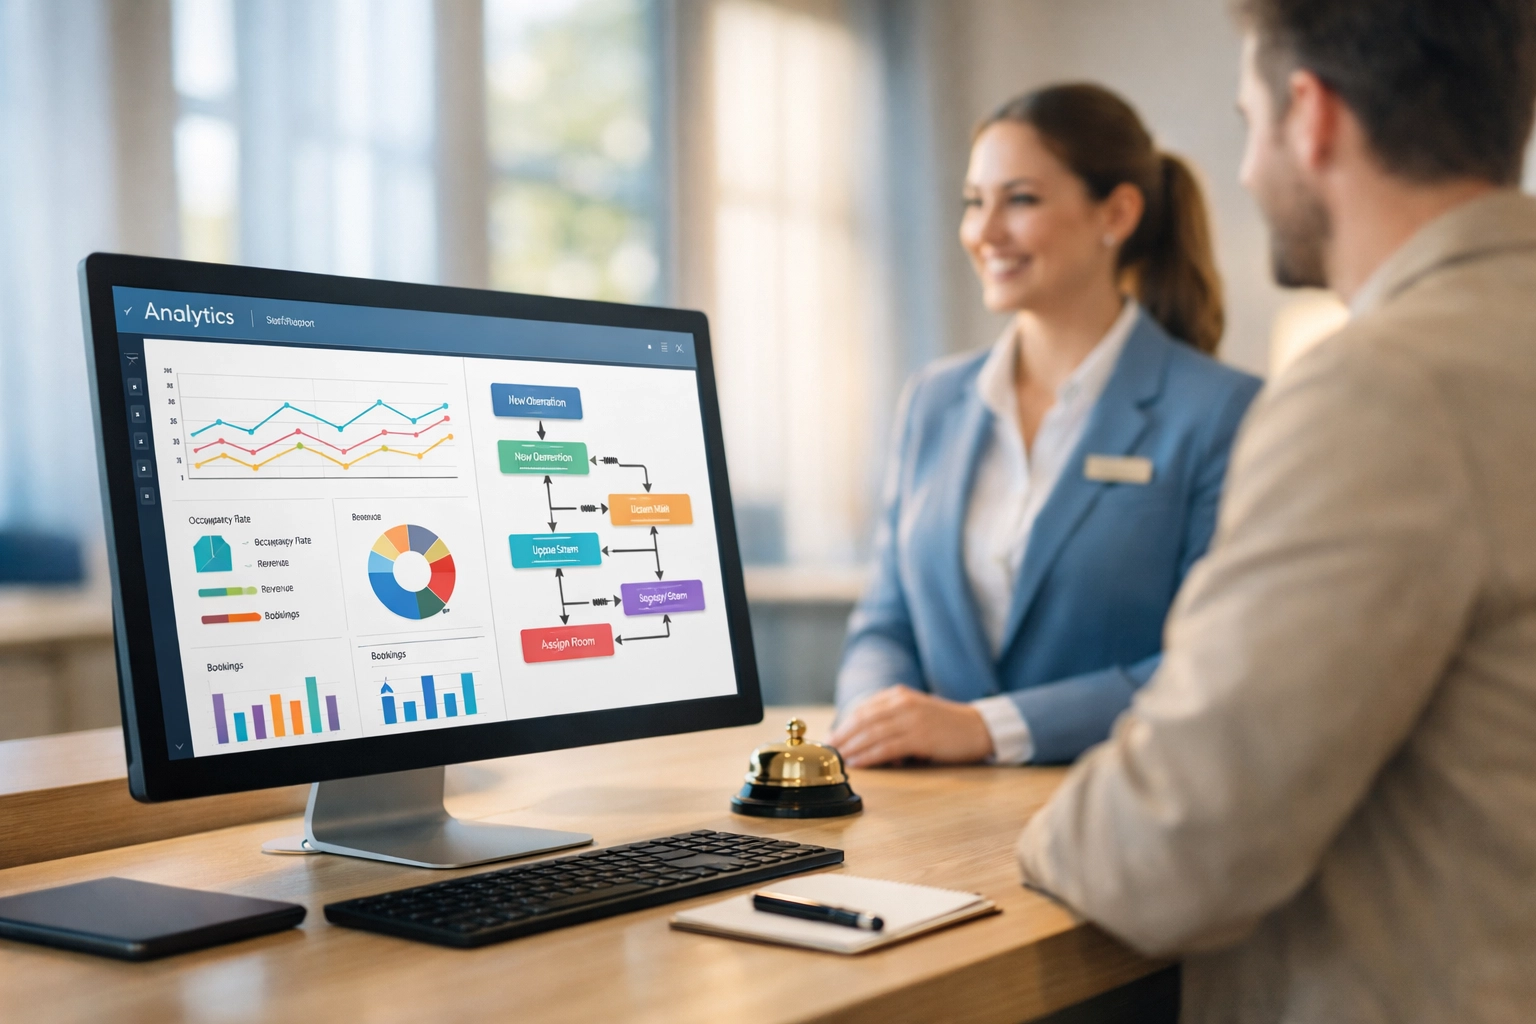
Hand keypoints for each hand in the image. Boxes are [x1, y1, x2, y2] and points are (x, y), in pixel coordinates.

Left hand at [828, 686, 994, 766]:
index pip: (863, 709)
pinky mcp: (920, 737)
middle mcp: (903, 703)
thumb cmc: (944, 724)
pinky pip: (887, 748)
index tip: (832, 737)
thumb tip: (864, 741)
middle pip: (863, 720)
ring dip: (852, 747)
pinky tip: (859, 763)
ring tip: (840, 759)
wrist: (978, 727)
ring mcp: (911, 719)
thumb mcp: (915, 713)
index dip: (845, 724)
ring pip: (872, 734)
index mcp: (899, 695)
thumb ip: (891, 720)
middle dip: (843, 736)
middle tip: (828, 750)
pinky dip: (869, 756)